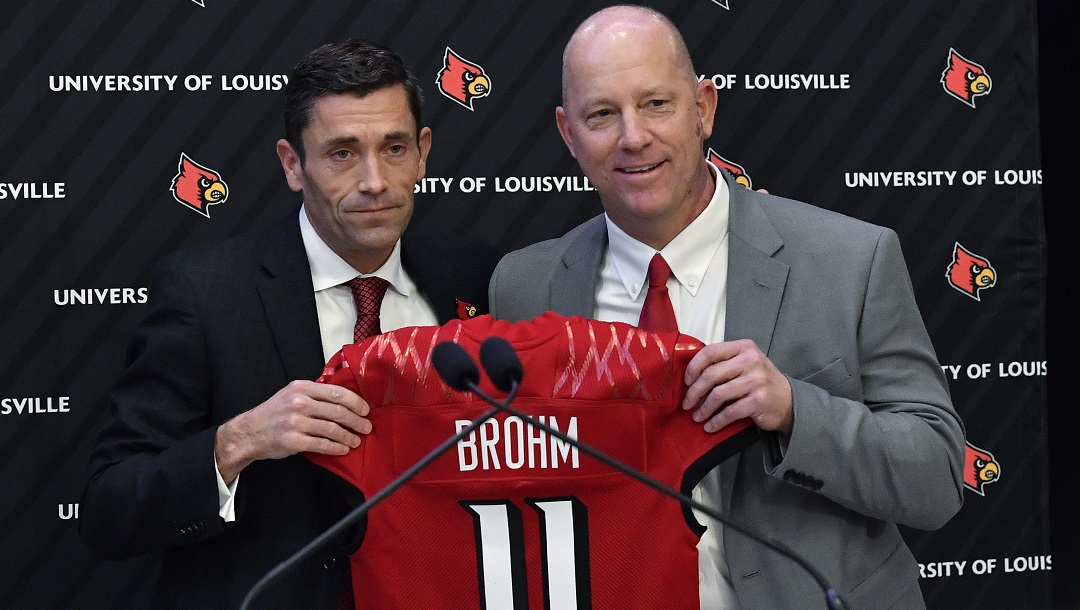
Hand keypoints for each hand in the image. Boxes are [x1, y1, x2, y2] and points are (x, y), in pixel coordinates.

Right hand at [215, 380, 371, 482]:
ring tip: (356, 440)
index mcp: (302, 388)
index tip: (366, 410)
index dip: (356, 402)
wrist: (249, 432)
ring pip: (332, 429)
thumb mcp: (292, 394)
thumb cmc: (274, 413)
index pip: (337, 393)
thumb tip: (345, 399)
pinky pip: (322, 445)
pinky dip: (336, 448)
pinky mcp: (293, 441)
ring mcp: (296, 423)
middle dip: (356, 421)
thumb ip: (315, 393)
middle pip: (338, 412)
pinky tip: (343, 449)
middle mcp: (299, 403)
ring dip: (349, 436)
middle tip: (366, 427)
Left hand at [682, 339, 792, 434]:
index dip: (693, 367)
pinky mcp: (758, 401)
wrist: (788, 401)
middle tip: (687, 403)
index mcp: (744, 348)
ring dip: (704, 409)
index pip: (710, 352)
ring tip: (697, 416)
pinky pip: (729, 412)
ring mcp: (756, 381)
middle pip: (711, 375)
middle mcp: (750, 361)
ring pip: (718, 394)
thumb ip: (723, 364)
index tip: (686, 381)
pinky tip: (710, 426)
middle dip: (694, 392)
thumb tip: (691, 377)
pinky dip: (716, 421)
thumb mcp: (745, 364)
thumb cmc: (760, 382)